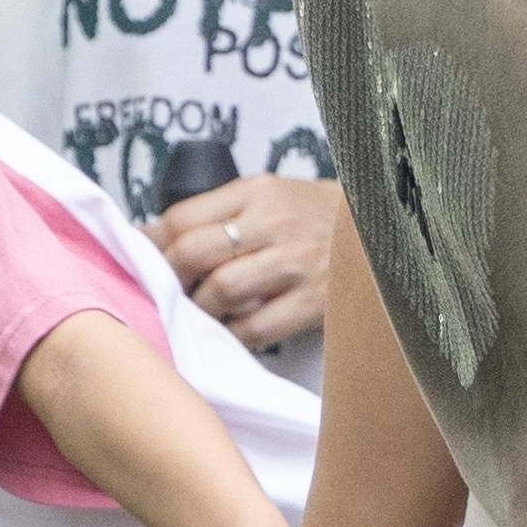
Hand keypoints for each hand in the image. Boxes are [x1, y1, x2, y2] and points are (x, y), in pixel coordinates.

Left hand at [153, 175, 344, 352]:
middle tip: (165, 293)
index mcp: (256, 192)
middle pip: (193, 254)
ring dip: (199, 310)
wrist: (387, 229)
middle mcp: (274, 223)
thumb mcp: (269, 197)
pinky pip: (256, 328)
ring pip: (221, 291)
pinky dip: (234, 334)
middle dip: (168, 280)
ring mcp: (297, 263)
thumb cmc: (314, 216)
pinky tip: (233, 330)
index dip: (150, 246)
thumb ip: (219, 215)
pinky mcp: (316, 301)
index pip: (180, 219)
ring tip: (201, 312)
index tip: (139, 262)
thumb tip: (151, 241)